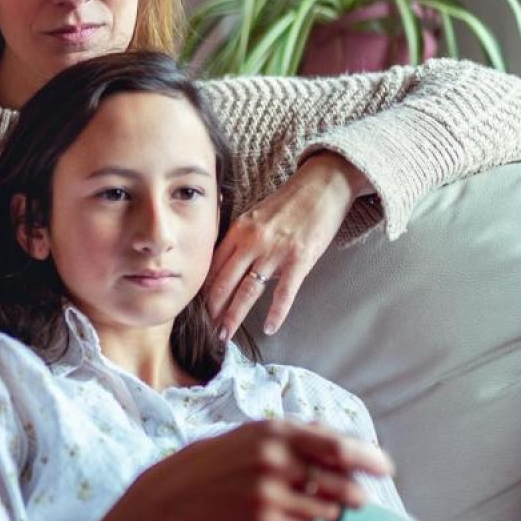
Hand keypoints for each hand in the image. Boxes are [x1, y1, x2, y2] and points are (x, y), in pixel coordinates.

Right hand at [135, 419, 392, 520]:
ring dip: (331, 508)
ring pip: (328, 508)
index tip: (385, 467)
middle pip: (342, 482)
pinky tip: (282, 512)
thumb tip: (344, 441)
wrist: (180, 490)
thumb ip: (300, 435)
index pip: (339, 446)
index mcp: (275, 431)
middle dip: (358, 491)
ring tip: (312, 502)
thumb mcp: (257, 433)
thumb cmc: (223, 459)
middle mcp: (275, 460)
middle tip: (360, 495)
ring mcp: (270, 493)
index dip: (369, 458)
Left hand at [206, 152, 370, 339]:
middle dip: (214, 309)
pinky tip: (269, 328)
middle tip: (208, 331)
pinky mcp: (300, 258)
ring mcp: (275, 251)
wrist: (322, 185)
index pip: (214, 266)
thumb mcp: (256, 215)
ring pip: (248, 290)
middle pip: (225, 282)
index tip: (198, 308)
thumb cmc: (289, 202)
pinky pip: (284, 292)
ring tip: (226, 335)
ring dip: (235, 315)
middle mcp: (252, 241)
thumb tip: (227, 264)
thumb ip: (241, 238)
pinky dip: (276, 312)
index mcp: (239, 230)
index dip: (204, 290)